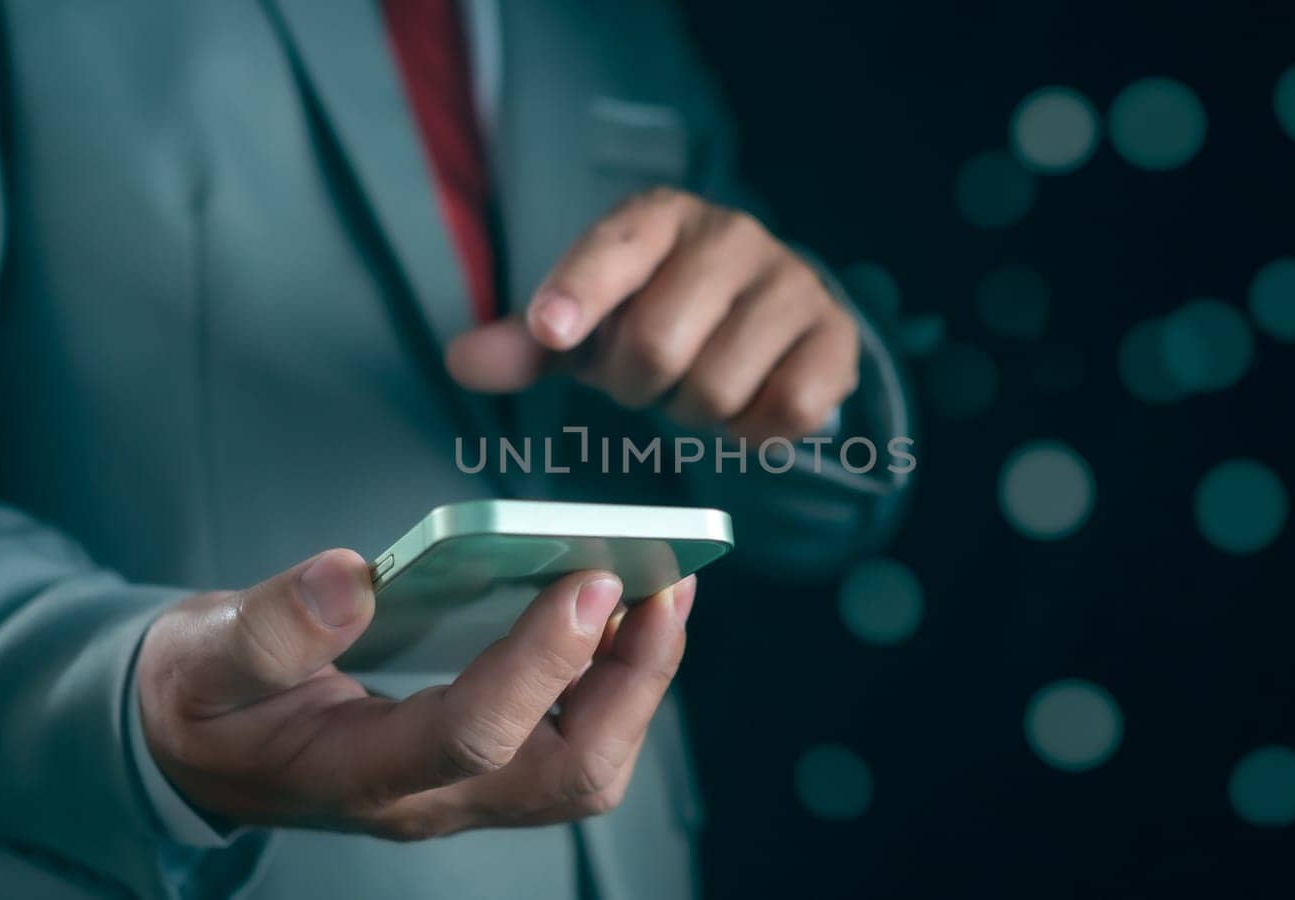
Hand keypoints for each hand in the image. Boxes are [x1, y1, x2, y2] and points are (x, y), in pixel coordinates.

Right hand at [136, 549, 693, 838]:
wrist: (193, 751)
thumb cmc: (200, 700)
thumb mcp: (202, 660)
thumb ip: (268, 630)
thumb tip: (348, 577)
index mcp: (358, 773)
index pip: (473, 736)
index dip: (542, 663)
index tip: (591, 579)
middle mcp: (428, 799)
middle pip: (566, 773)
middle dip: (633, 683)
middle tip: (668, 584)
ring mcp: (461, 792)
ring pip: (585, 769)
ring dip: (638, 684)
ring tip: (664, 591)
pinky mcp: (479, 769)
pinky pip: (572, 743)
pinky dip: (615, 681)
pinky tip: (623, 614)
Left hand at [446, 188, 859, 441]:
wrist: (766, 315)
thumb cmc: (660, 313)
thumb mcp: (587, 323)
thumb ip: (525, 343)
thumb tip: (460, 360)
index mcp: (658, 219)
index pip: (615, 249)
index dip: (580, 291)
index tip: (550, 330)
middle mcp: (729, 236)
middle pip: (659, 342)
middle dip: (637, 384)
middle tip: (646, 378)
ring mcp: (790, 281)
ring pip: (718, 386)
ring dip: (694, 411)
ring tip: (696, 385)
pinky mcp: (834, 335)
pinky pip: (786, 410)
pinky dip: (753, 431)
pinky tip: (745, 405)